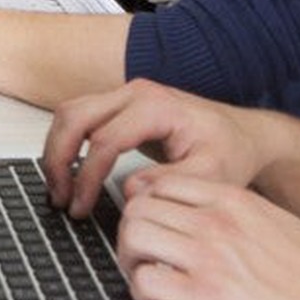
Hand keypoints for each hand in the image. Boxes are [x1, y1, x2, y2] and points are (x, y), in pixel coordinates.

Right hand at [42, 79, 269, 217]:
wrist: (243, 135)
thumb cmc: (230, 151)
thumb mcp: (212, 175)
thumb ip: (172, 184)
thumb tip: (130, 191)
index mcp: (157, 107)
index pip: (104, 139)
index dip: (86, 178)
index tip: (81, 207)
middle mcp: (136, 92)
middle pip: (74, 115)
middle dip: (58, 159)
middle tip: (59, 197)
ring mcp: (125, 94)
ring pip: (69, 113)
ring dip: (56, 150)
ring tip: (59, 189)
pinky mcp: (120, 105)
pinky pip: (79, 117)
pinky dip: (67, 144)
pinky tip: (69, 174)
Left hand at [115, 173, 299, 299]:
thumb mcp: (283, 228)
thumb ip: (244, 218)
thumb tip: (213, 217)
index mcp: (238, 203)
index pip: (163, 182)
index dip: (146, 205)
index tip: (151, 225)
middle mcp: (219, 223)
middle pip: (139, 206)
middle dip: (130, 231)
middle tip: (140, 255)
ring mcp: (211, 258)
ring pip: (134, 236)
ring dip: (130, 259)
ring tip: (147, 278)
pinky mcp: (205, 299)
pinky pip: (145, 280)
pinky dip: (141, 292)